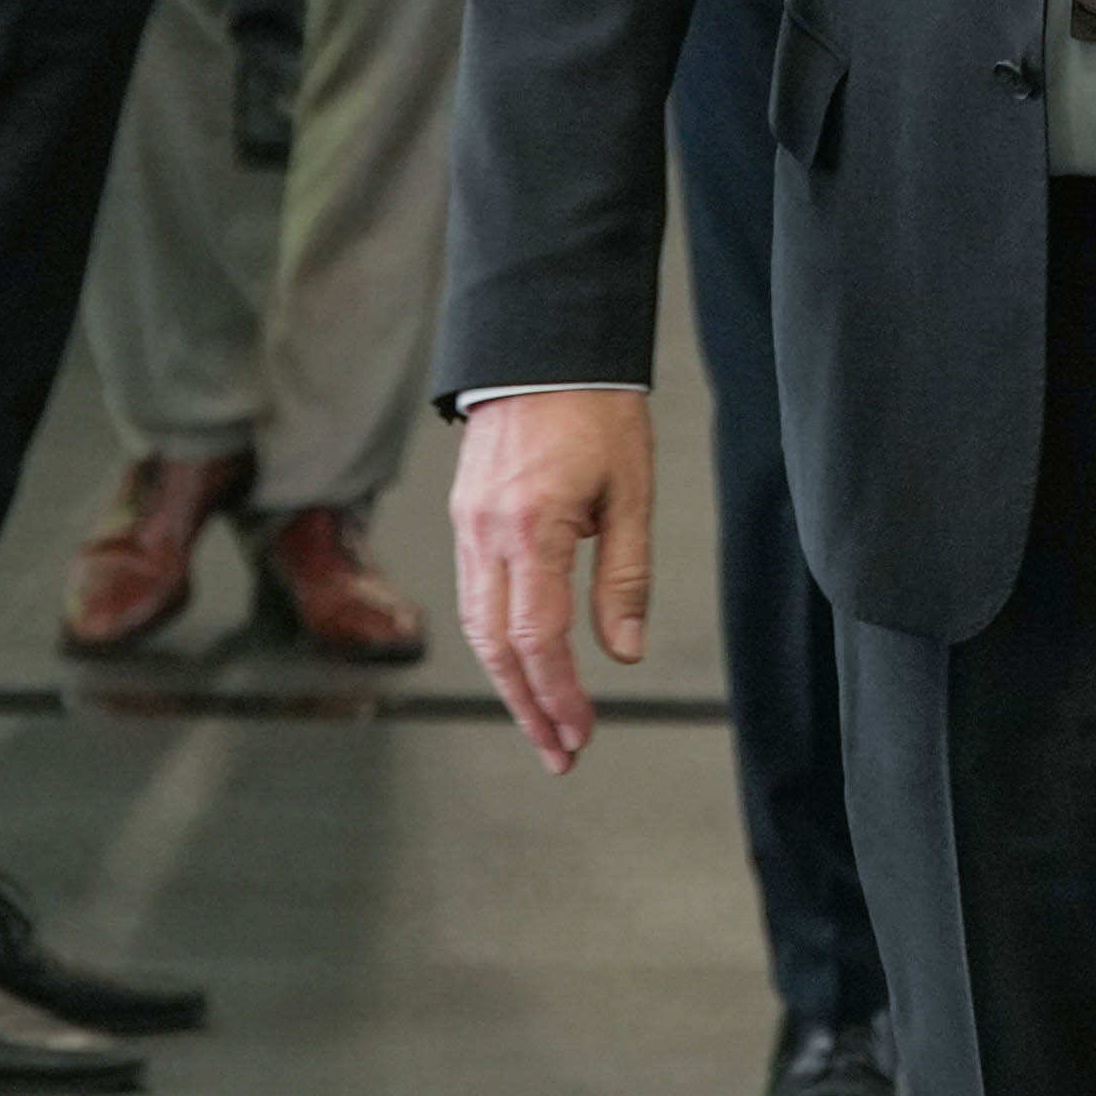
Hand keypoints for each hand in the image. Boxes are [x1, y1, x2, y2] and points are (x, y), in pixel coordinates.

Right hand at [450, 386, 657, 767]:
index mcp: (532, 526)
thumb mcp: (632, 492)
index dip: (558, 696)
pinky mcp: (463, 515)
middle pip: (496, 645)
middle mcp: (486, 531)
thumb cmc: (597, 409)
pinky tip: (518, 661)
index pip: (538, 638)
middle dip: (528, 706)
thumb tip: (624, 651)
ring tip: (542, 721)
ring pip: (476, 625)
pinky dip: (493, 638)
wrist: (545, 344)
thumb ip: (625, 577)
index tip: (580, 734)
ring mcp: (467, 524)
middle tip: (559, 752)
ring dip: (507, 680)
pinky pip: (470, 593)